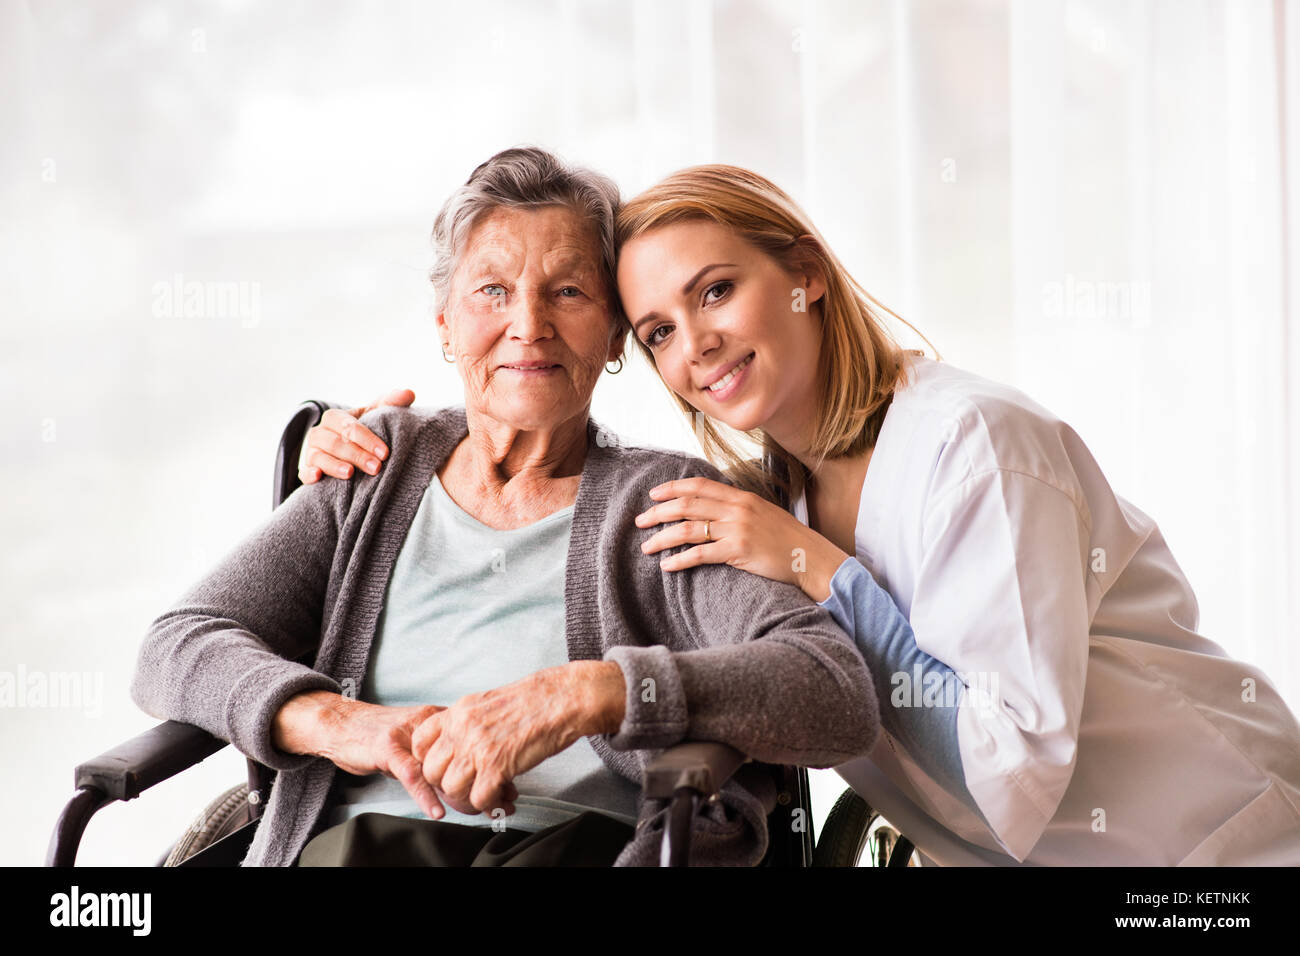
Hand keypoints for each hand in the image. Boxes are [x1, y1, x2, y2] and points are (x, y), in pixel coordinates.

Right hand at [272, 690, 513, 819]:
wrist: (343, 724)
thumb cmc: (384, 736)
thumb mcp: (423, 741)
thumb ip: (447, 755)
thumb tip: (480, 777)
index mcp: (443, 720)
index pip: (478, 743)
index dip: (498, 764)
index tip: (514, 785)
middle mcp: (431, 725)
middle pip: (467, 754)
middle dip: (489, 779)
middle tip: (508, 800)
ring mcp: (409, 737)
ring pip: (444, 767)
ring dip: (465, 791)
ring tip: (484, 809)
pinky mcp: (387, 749)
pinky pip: (411, 775)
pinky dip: (427, 794)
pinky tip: (440, 810)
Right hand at [298, 387, 415, 483]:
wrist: (341, 447)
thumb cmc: (361, 431)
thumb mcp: (373, 415)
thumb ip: (390, 403)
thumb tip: (409, 393)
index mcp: (335, 417)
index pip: (349, 427)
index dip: (367, 439)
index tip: (385, 453)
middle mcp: (319, 433)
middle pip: (336, 443)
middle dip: (357, 455)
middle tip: (376, 467)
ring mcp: (311, 451)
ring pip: (319, 456)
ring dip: (335, 465)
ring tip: (351, 474)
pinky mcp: (306, 469)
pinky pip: (303, 472)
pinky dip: (309, 474)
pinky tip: (318, 477)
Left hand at [410, 661, 623, 817]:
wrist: (561, 700)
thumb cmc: (532, 700)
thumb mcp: (487, 702)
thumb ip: (466, 722)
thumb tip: (457, 744)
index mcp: (458, 712)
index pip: (419, 742)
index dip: (429, 760)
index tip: (446, 767)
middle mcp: (462, 729)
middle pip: (431, 771)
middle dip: (447, 783)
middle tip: (467, 785)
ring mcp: (478, 748)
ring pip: (452, 789)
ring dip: (468, 797)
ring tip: (486, 795)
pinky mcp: (497, 766)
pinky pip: (478, 799)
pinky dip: (489, 803)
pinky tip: (501, 797)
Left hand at [634, 476, 849, 600]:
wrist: (810, 557)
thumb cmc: (786, 539)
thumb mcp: (762, 513)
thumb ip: (736, 508)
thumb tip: (710, 508)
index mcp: (741, 497)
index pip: (699, 486)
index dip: (673, 488)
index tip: (653, 495)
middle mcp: (737, 509)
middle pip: (687, 505)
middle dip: (659, 513)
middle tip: (640, 521)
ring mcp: (738, 529)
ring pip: (689, 529)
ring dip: (663, 538)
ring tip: (646, 546)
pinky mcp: (739, 551)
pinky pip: (701, 554)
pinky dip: (680, 560)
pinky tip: (667, 566)